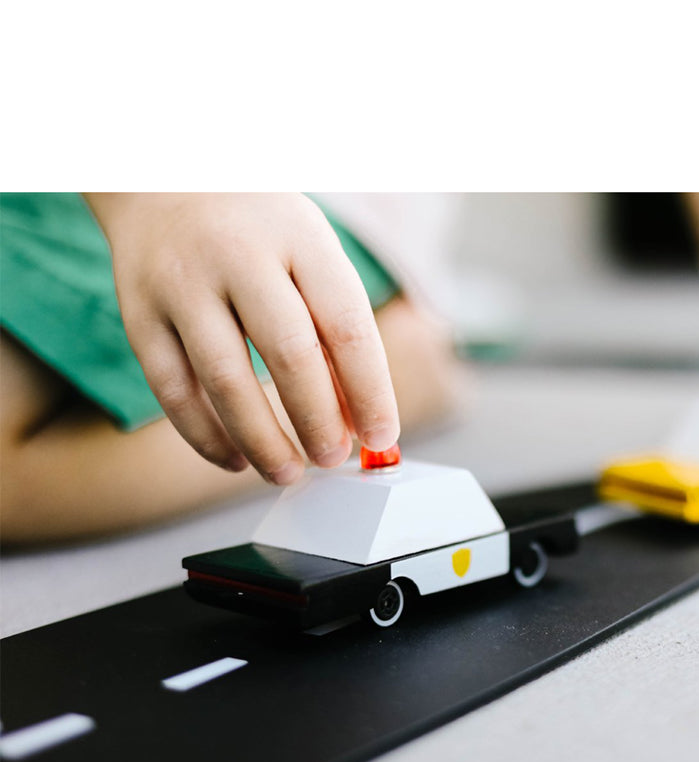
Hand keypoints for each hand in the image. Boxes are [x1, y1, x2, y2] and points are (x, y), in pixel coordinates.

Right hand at [86, 193, 398, 483]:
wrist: (164, 173)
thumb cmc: (262, 230)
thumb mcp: (311, 253)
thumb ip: (334, 328)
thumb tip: (358, 419)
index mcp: (300, 237)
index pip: (347, 326)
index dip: (370, 391)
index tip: (382, 436)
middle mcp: (238, 254)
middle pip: (289, 355)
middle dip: (318, 420)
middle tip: (333, 458)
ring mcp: (182, 282)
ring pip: (224, 381)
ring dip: (262, 441)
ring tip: (288, 472)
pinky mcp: (139, 311)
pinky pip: (172, 390)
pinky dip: (205, 436)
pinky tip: (235, 460)